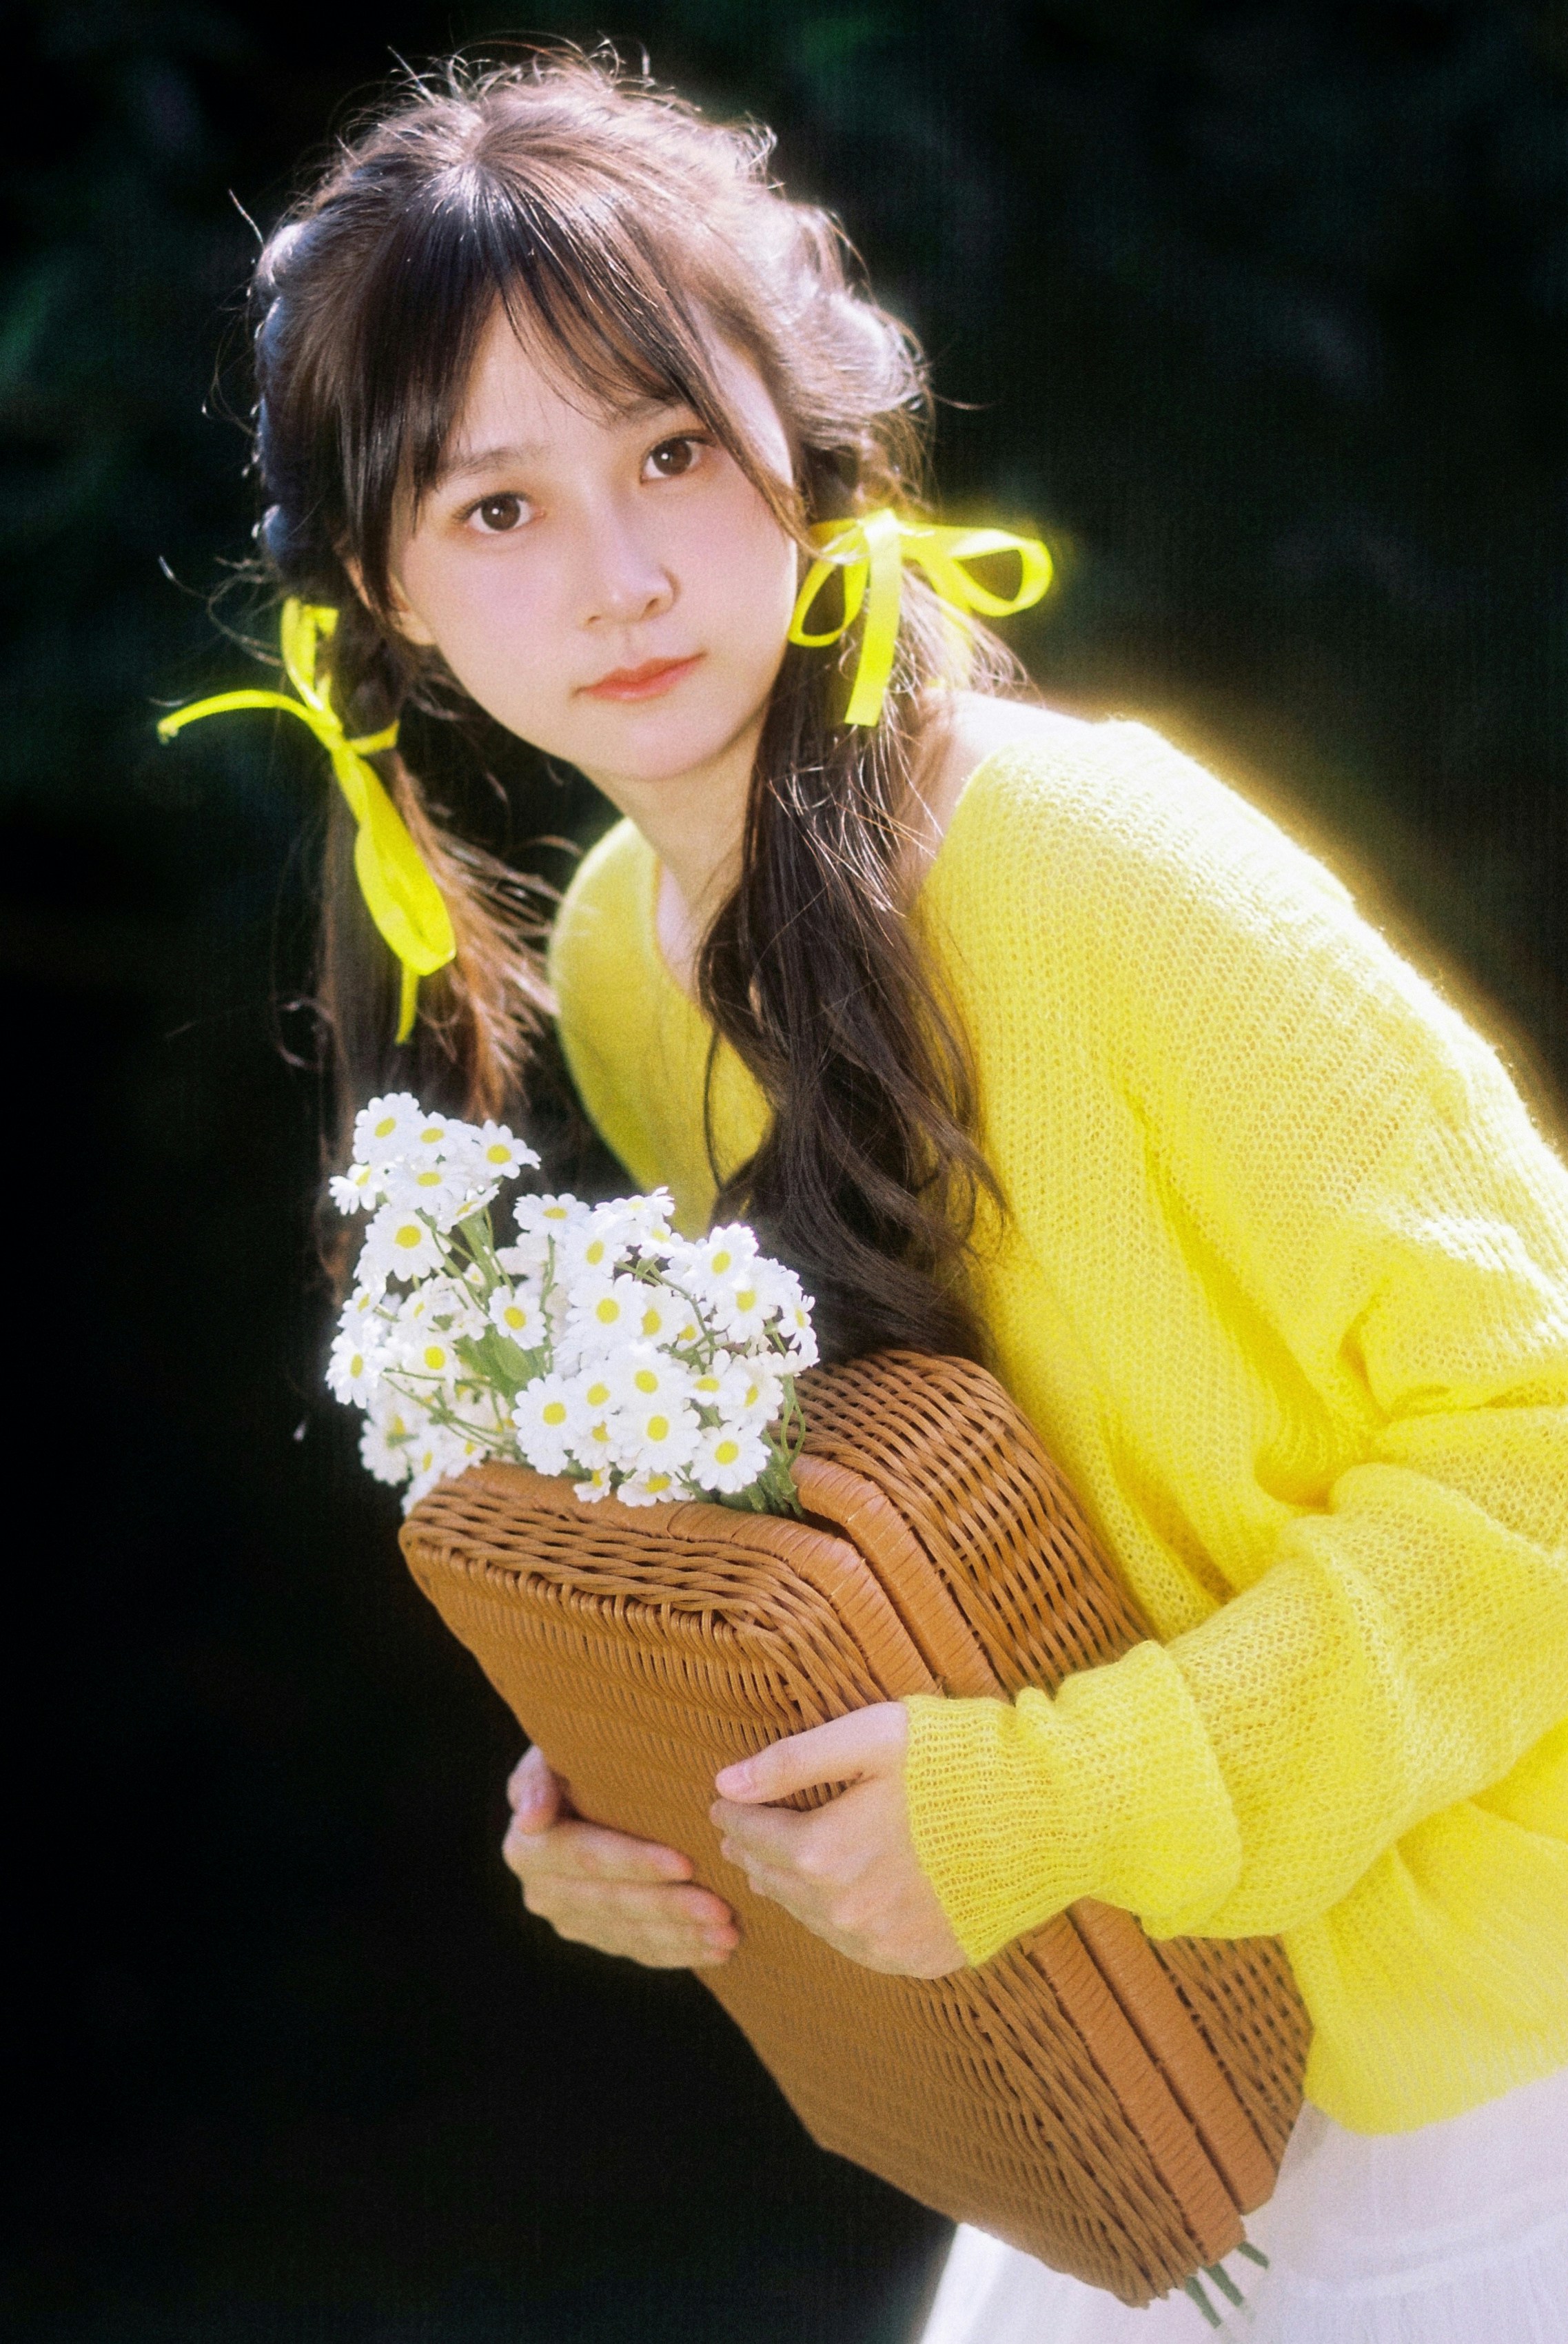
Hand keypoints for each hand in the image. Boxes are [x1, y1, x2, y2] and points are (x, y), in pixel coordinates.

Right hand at [502, 1744, 738, 1969]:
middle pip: (615, 1902)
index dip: (636, 1862)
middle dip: (671, 1906)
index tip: (686, 1863)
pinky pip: (640, 1951)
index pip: (589, 1858)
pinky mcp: (597, 1936)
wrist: (579, 1786)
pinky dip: (682, 1951)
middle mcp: (542, 1892)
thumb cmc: (576, 1760)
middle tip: (721, 1909)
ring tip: (729, 1934)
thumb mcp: (551, 1756)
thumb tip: (529, 1820)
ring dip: (683, 1935)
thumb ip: (537, 1778)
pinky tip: (719, 1950)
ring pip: (633, 1933)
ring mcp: (570, 1920)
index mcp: (528, 1848)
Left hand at [710, 1703, 966, 1977]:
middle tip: (742, 1832)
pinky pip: (858, 1945)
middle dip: (754, 1852)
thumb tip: (726, 1782)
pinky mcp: (920, 1959)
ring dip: (792, 1889)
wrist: (1050, 1815)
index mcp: (824, 1854)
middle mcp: (846, 1911)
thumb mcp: (869, 1738)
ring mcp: (885, 1943)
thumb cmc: (958, 1762)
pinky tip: (839, 1899)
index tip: (722, 1802)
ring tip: (781, 1865)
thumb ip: (792, 1762)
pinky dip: (839, 1920)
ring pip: (812, 1918)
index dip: (733, 1814)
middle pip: (777, 1881)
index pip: (754, 1835)